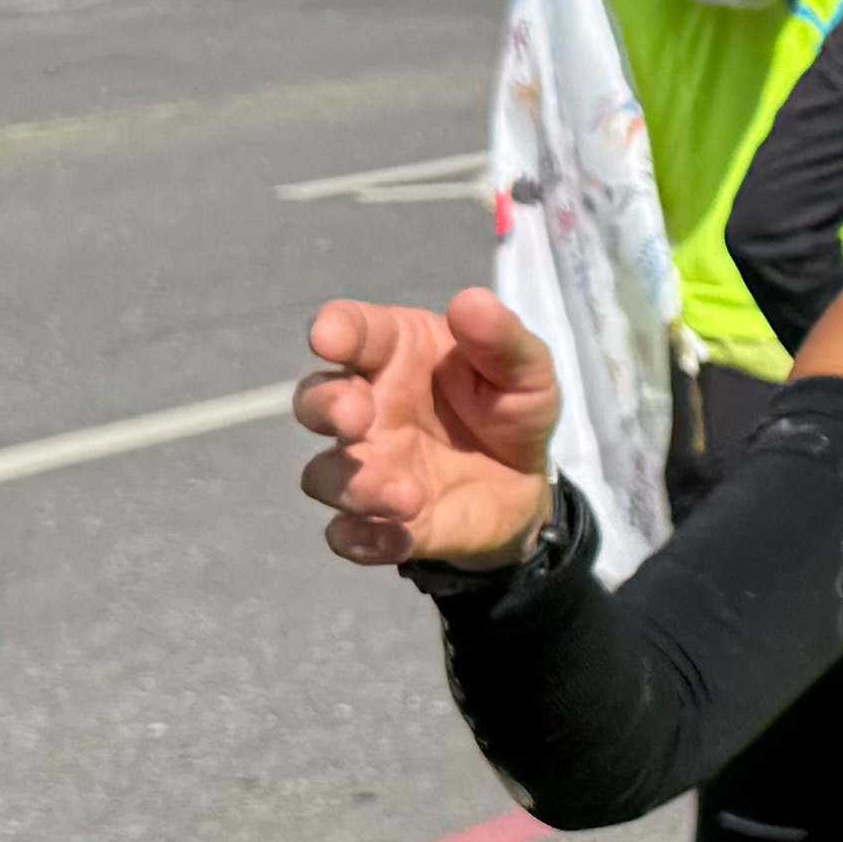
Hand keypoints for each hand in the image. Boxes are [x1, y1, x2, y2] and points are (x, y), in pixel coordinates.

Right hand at [297, 291, 561, 570]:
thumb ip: (502, 340)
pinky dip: (362, 539)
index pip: (351, 331)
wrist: (527, 485)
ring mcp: (369, 467)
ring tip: (406, 495)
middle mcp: (367, 407)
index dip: (334, 330)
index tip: (330, 337)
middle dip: (325, 406)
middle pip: (315, 401)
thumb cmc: (510, 408)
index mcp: (395, 354)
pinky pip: (347, 535)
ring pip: (325, 476)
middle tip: (356, 415)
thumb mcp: (526, 371)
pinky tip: (397, 537)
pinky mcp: (381, 522)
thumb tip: (471, 302)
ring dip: (355, 484)